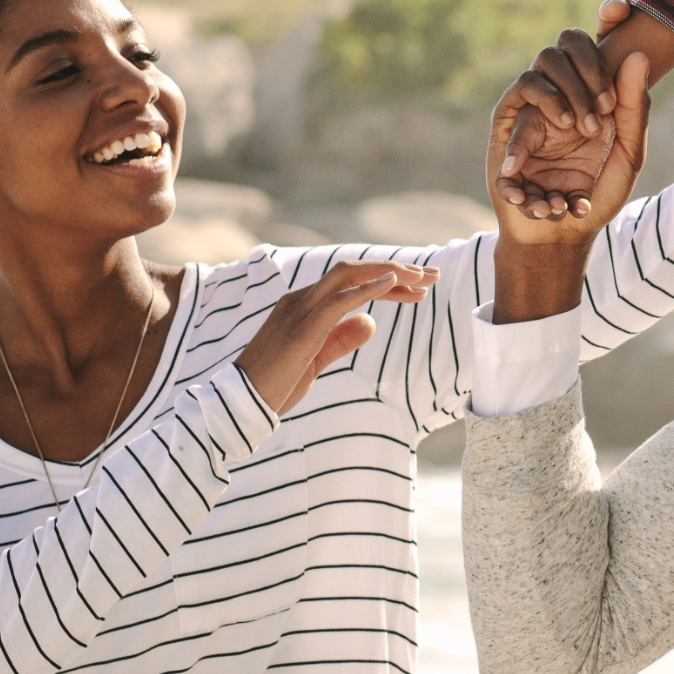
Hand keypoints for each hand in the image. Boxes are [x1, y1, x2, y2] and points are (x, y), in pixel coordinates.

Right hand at [236, 260, 437, 413]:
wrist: (240, 404)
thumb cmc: (275, 384)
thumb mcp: (316, 359)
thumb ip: (341, 339)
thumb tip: (370, 322)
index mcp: (302, 304)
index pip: (350, 281)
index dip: (386, 280)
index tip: (419, 287)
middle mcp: (300, 298)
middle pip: (354, 270)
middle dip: (396, 269)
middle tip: (432, 275)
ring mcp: (300, 309)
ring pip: (349, 276)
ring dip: (390, 274)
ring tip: (423, 279)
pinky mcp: (303, 327)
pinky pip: (340, 299)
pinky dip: (368, 288)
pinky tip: (394, 283)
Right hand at [495, 0, 640, 220]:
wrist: (559, 236)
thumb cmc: (595, 195)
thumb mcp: (628, 154)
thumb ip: (633, 107)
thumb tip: (638, 54)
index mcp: (595, 91)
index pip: (598, 40)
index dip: (608, 15)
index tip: (619, 8)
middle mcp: (564, 89)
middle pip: (568, 43)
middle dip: (591, 71)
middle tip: (605, 114)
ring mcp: (534, 103)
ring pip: (542, 63)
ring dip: (566, 95)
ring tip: (580, 132)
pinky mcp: (508, 122)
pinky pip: (517, 98)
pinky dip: (535, 121)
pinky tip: (553, 147)